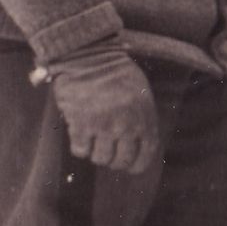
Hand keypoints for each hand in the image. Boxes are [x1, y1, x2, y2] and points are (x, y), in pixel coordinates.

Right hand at [40, 45, 159, 171]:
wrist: (91, 58)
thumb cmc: (116, 73)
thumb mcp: (140, 94)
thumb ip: (141, 118)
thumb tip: (136, 143)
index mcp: (144, 117)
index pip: (146, 153)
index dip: (138, 165)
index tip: (131, 167)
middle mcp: (126, 126)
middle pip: (122, 160)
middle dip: (115, 162)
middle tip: (109, 155)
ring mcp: (104, 127)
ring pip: (101, 159)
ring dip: (97, 155)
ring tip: (94, 142)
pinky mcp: (81, 125)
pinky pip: (81, 150)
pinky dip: (80, 147)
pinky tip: (81, 137)